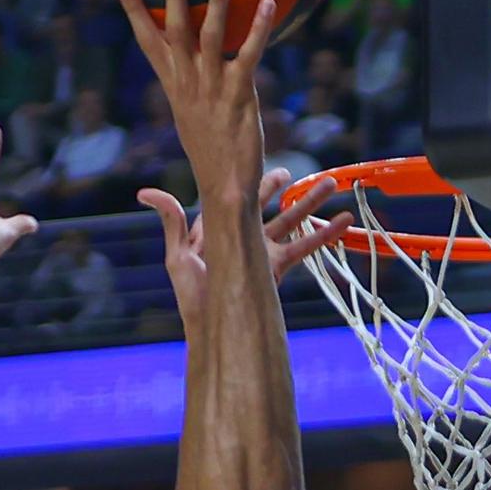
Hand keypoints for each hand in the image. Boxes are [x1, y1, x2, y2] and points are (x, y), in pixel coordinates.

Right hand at [114, 0, 273, 201]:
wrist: (223, 189)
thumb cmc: (212, 154)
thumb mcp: (194, 118)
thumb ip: (193, 88)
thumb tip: (195, 69)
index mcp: (175, 87)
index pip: (150, 43)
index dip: (136, 12)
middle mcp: (189, 84)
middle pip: (176, 30)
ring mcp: (212, 89)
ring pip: (209, 36)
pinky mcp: (239, 96)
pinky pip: (247, 55)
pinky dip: (257, 29)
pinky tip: (267, 3)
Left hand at [137, 168, 345, 324]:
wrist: (216, 330)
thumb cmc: (193, 296)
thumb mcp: (177, 257)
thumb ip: (171, 222)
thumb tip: (146, 192)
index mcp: (218, 231)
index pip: (233, 197)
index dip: (244, 180)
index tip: (255, 159)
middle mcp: (242, 238)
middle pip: (265, 205)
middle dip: (278, 188)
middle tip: (293, 172)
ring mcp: (261, 253)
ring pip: (290, 221)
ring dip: (310, 203)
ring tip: (331, 184)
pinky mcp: (277, 269)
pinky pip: (304, 247)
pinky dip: (324, 234)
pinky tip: (343, 221)